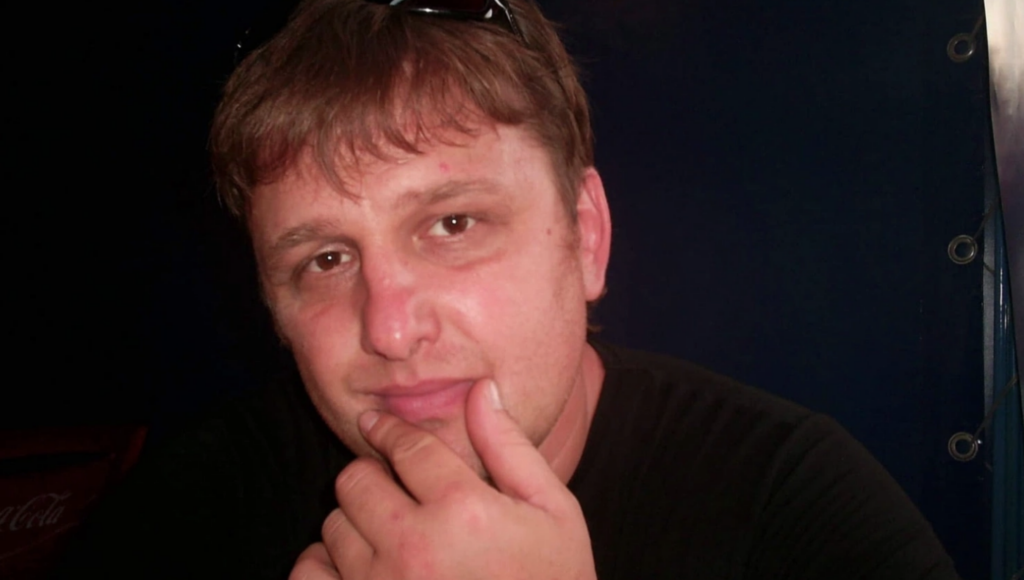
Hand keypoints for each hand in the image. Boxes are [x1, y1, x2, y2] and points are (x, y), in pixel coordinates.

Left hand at [289, 379, 596, 579]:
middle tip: (397, 494)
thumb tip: (480, 390)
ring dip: (355, 525)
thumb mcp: (554, 512)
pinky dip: (325, 568)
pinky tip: (359, 570)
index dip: (390, 429)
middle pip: (356, 480)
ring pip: (332, 526)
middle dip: (374, 478)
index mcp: (464, 510)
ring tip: (391, 539)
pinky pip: (310, 575)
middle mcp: (415, 548)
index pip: (407, 447)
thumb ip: (510, 448)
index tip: (378, 424)